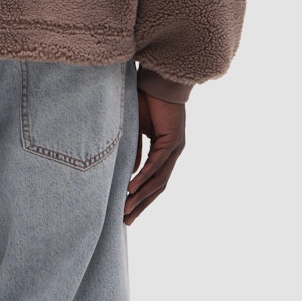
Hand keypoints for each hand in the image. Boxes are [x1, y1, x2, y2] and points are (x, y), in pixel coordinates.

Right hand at [124, 89, 185, 224]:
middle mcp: (173, 152)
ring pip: (159, 180)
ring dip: (142, 196)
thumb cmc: (147, 98)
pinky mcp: (173, 141)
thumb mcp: (135, 128)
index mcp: (165, 149)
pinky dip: (144, 177)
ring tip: (127, 210)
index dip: (141, 196)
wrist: (159, 79)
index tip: (126, 209)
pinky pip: (157, 164)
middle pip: (157, 186)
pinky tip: (132, 188)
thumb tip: (129, 173)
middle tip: (126, 221)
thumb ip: (134, 149)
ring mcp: (175, 148)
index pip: (154, 179)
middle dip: (141, 205)